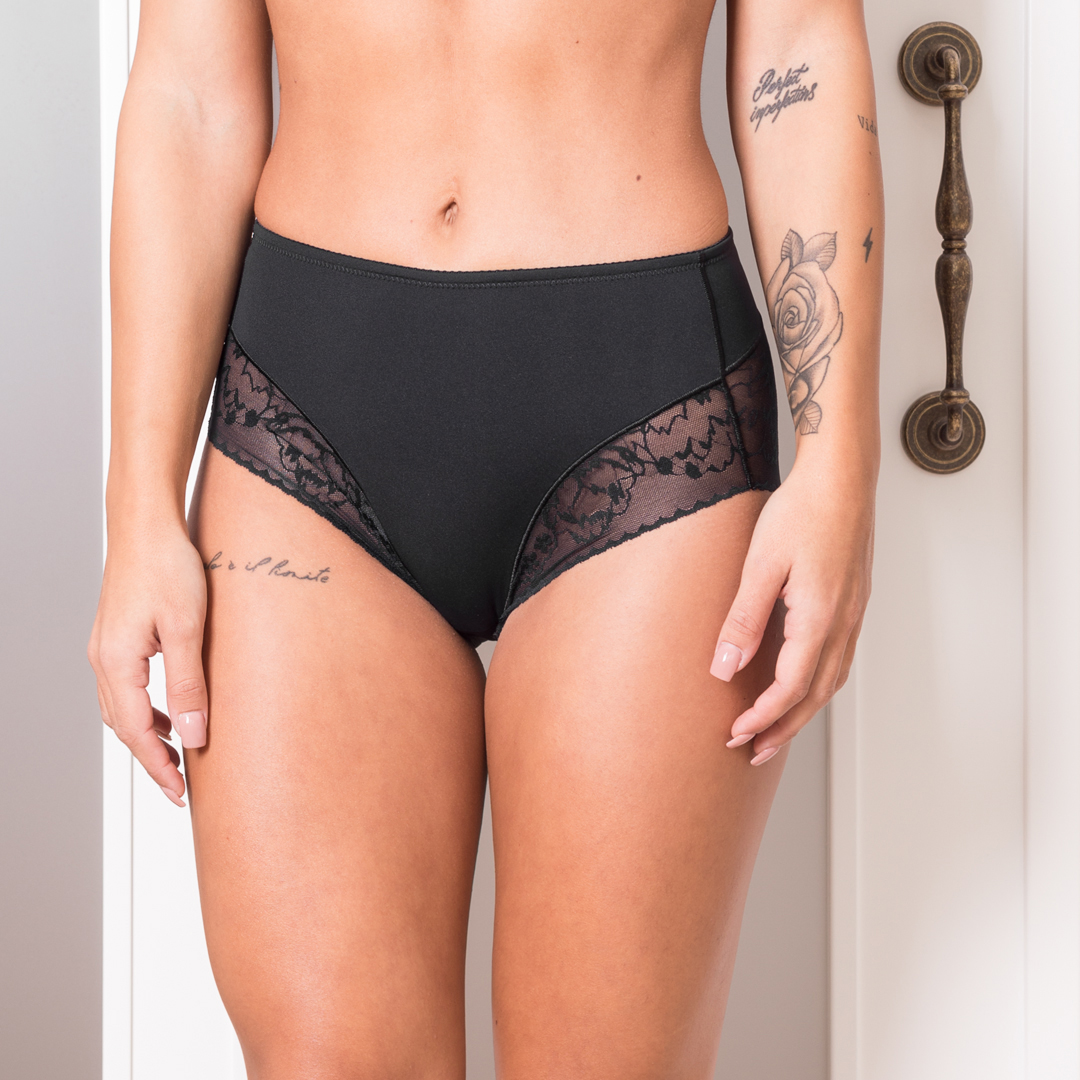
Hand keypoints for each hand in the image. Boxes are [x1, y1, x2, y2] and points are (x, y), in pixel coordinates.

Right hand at [88, 524, 209, 805]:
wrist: (147, 523)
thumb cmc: (168, 565)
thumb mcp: (188, 629)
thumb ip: (189, 685)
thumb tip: (194, 736)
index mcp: (117, 663)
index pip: (138, 733)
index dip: (159, 767)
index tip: (180, 795)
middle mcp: (104, 659)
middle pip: (125, 728)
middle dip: (151, 760)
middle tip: (180, 787)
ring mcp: (107, 647)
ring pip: (124, 709)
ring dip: (149, 736)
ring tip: (180, 755)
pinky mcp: (118, 636)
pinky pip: (128, 687)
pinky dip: (148, 709)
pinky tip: (173, 711)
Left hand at [710, 463, 873, 763]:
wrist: (842, 477)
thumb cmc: (801, 512)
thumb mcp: (760, 565)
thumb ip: (743, 620)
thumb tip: (724, 669)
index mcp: (820, 618)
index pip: (790, 688)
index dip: (762, 717)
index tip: (735, 735)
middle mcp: (844, 623)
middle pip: (815, 696)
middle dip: (783, 729)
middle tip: (753, 753)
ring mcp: (854, 614)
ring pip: (831, 681)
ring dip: (802, 711)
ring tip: (774, 730)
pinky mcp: (853, 602)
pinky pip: (838, 660)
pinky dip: (817, 685)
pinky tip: (800, 685)